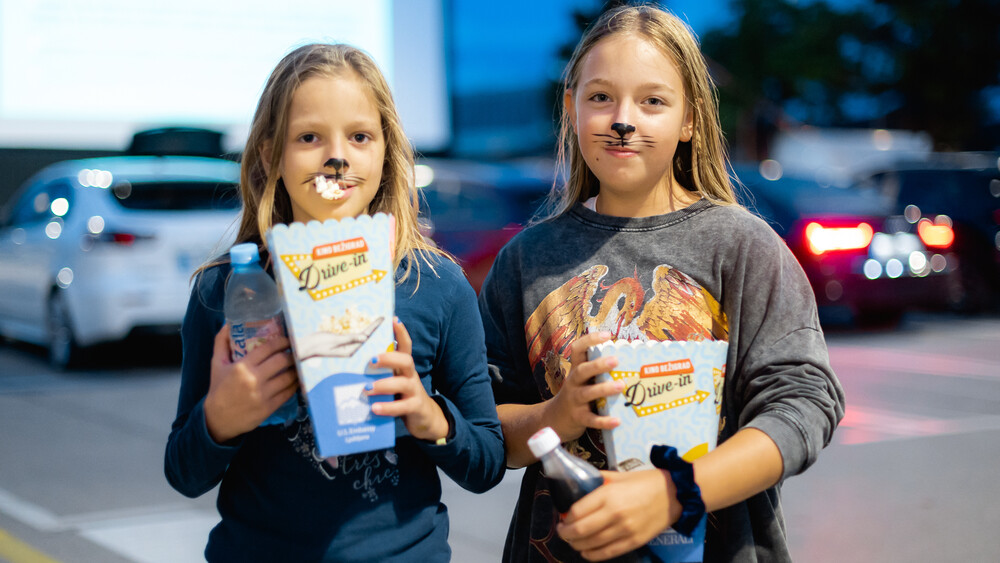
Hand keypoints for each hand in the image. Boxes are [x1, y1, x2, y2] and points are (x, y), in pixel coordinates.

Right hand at [203, 324, 297, 443]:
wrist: (217, 419)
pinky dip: (295, 385)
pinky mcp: (268, 408)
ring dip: (296, 369)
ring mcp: (263, 395)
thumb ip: (221, 343)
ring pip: (288, 377)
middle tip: (298, 350)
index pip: (268, 348)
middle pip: (282, 361)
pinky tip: (297, 379)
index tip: (289, 339)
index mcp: (242, 366)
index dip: (282, 341)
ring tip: (299, 364)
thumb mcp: (217, 364)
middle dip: (293, 354)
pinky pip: (288, 393)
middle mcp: (254, 379)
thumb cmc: (218, 388)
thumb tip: (227, 324)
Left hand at [367, 318, 448, 441]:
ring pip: (403, 383)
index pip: (406, 347)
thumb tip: (349, 368)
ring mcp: (414, 391)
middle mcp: (411, 376)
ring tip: (366, 389)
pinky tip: (375, 408)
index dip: (401, 333)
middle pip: (406, 361)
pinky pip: (403, 406)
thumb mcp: (392, 382)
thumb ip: (378, 375)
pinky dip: (388, 407)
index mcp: (404, 368)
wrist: (424, 418)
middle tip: (371, 360)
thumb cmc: (401, 396)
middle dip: (389, 358)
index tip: (394, 319)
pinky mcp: (415, 407)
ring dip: (384, 384)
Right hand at [545, 331, 623, 442]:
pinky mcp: (578, 418)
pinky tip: (617, 421)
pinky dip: (604, 421)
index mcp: (576, 370)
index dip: (590, 340)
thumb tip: (628, 360)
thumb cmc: (577, 395)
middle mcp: (573, 383)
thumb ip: (598, 371)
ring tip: (621, 385)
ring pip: (586, 393)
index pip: (577, 349)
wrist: (554, 419)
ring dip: (603, 389)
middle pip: (582, 370)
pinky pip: (591, 419)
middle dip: (598, 365)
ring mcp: (574, 400)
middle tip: (616, 360)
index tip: (607, 334)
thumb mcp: (582, 380)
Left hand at [557, 469, 680, 560]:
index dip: (565, 518)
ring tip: (573, 541)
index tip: (562, 518)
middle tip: (562, 532)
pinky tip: (586, 552)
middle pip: (580, 531)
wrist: (674, 494)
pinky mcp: (633, 542)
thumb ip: (599, 479)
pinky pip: (606, 554)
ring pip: (591, 545)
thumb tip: (580, 481)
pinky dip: (592, 555)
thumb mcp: (619, 475)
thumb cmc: (646, 482)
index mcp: (608, 494)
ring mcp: (624, 530)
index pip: (577, 512)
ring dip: (576, 545)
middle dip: (566, 534)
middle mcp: (614, 514)